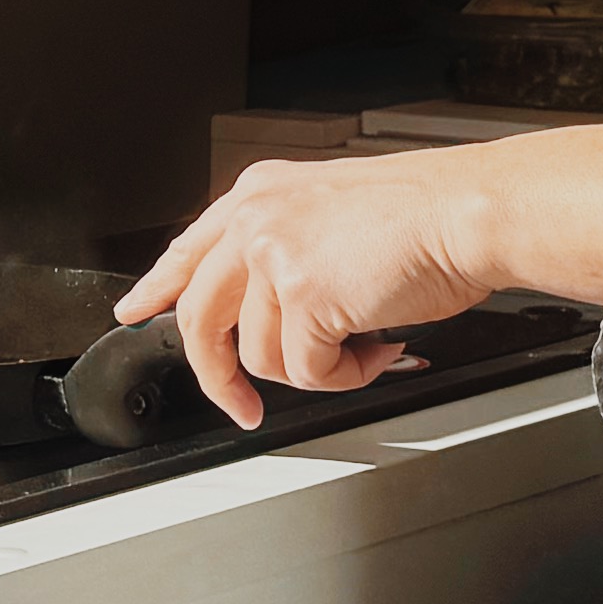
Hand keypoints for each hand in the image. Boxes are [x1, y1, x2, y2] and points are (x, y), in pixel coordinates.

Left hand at [112, 152, 494, 427]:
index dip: (158, 288)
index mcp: (260, 195)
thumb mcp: (330, 212)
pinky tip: (380, 343)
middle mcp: (255, 221)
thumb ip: (286, 249)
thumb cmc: (424, 215)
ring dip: (317, 369)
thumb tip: (270, 306)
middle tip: (242, 409)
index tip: (135, 312)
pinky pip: (308, 371)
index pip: (189, 250)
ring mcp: (274, 257)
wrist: (467, 212)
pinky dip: (347, 374)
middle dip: (219, 377)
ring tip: (365, 343)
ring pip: (262, 357)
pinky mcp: (303, 295)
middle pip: (199, 318)